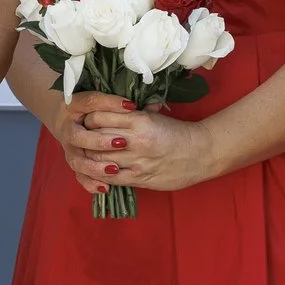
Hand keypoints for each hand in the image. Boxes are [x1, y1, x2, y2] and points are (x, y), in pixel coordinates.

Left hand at [68, 99, 231, 195]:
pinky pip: (112, 178)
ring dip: (90, 158)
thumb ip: (131, 113)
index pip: (98, 116)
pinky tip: (98, 171)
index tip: (86, 120)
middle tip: (81, 138)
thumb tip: (111, 106)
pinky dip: (101, 175)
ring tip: (87, 154)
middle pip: (94, 138)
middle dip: (84, 139)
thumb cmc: (178, 132)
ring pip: (99, 160)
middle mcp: (135, 140)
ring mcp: (137, 161)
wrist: (202, 153)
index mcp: (138, 120)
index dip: (87, 119)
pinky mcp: (140, 178)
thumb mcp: (154, 115)